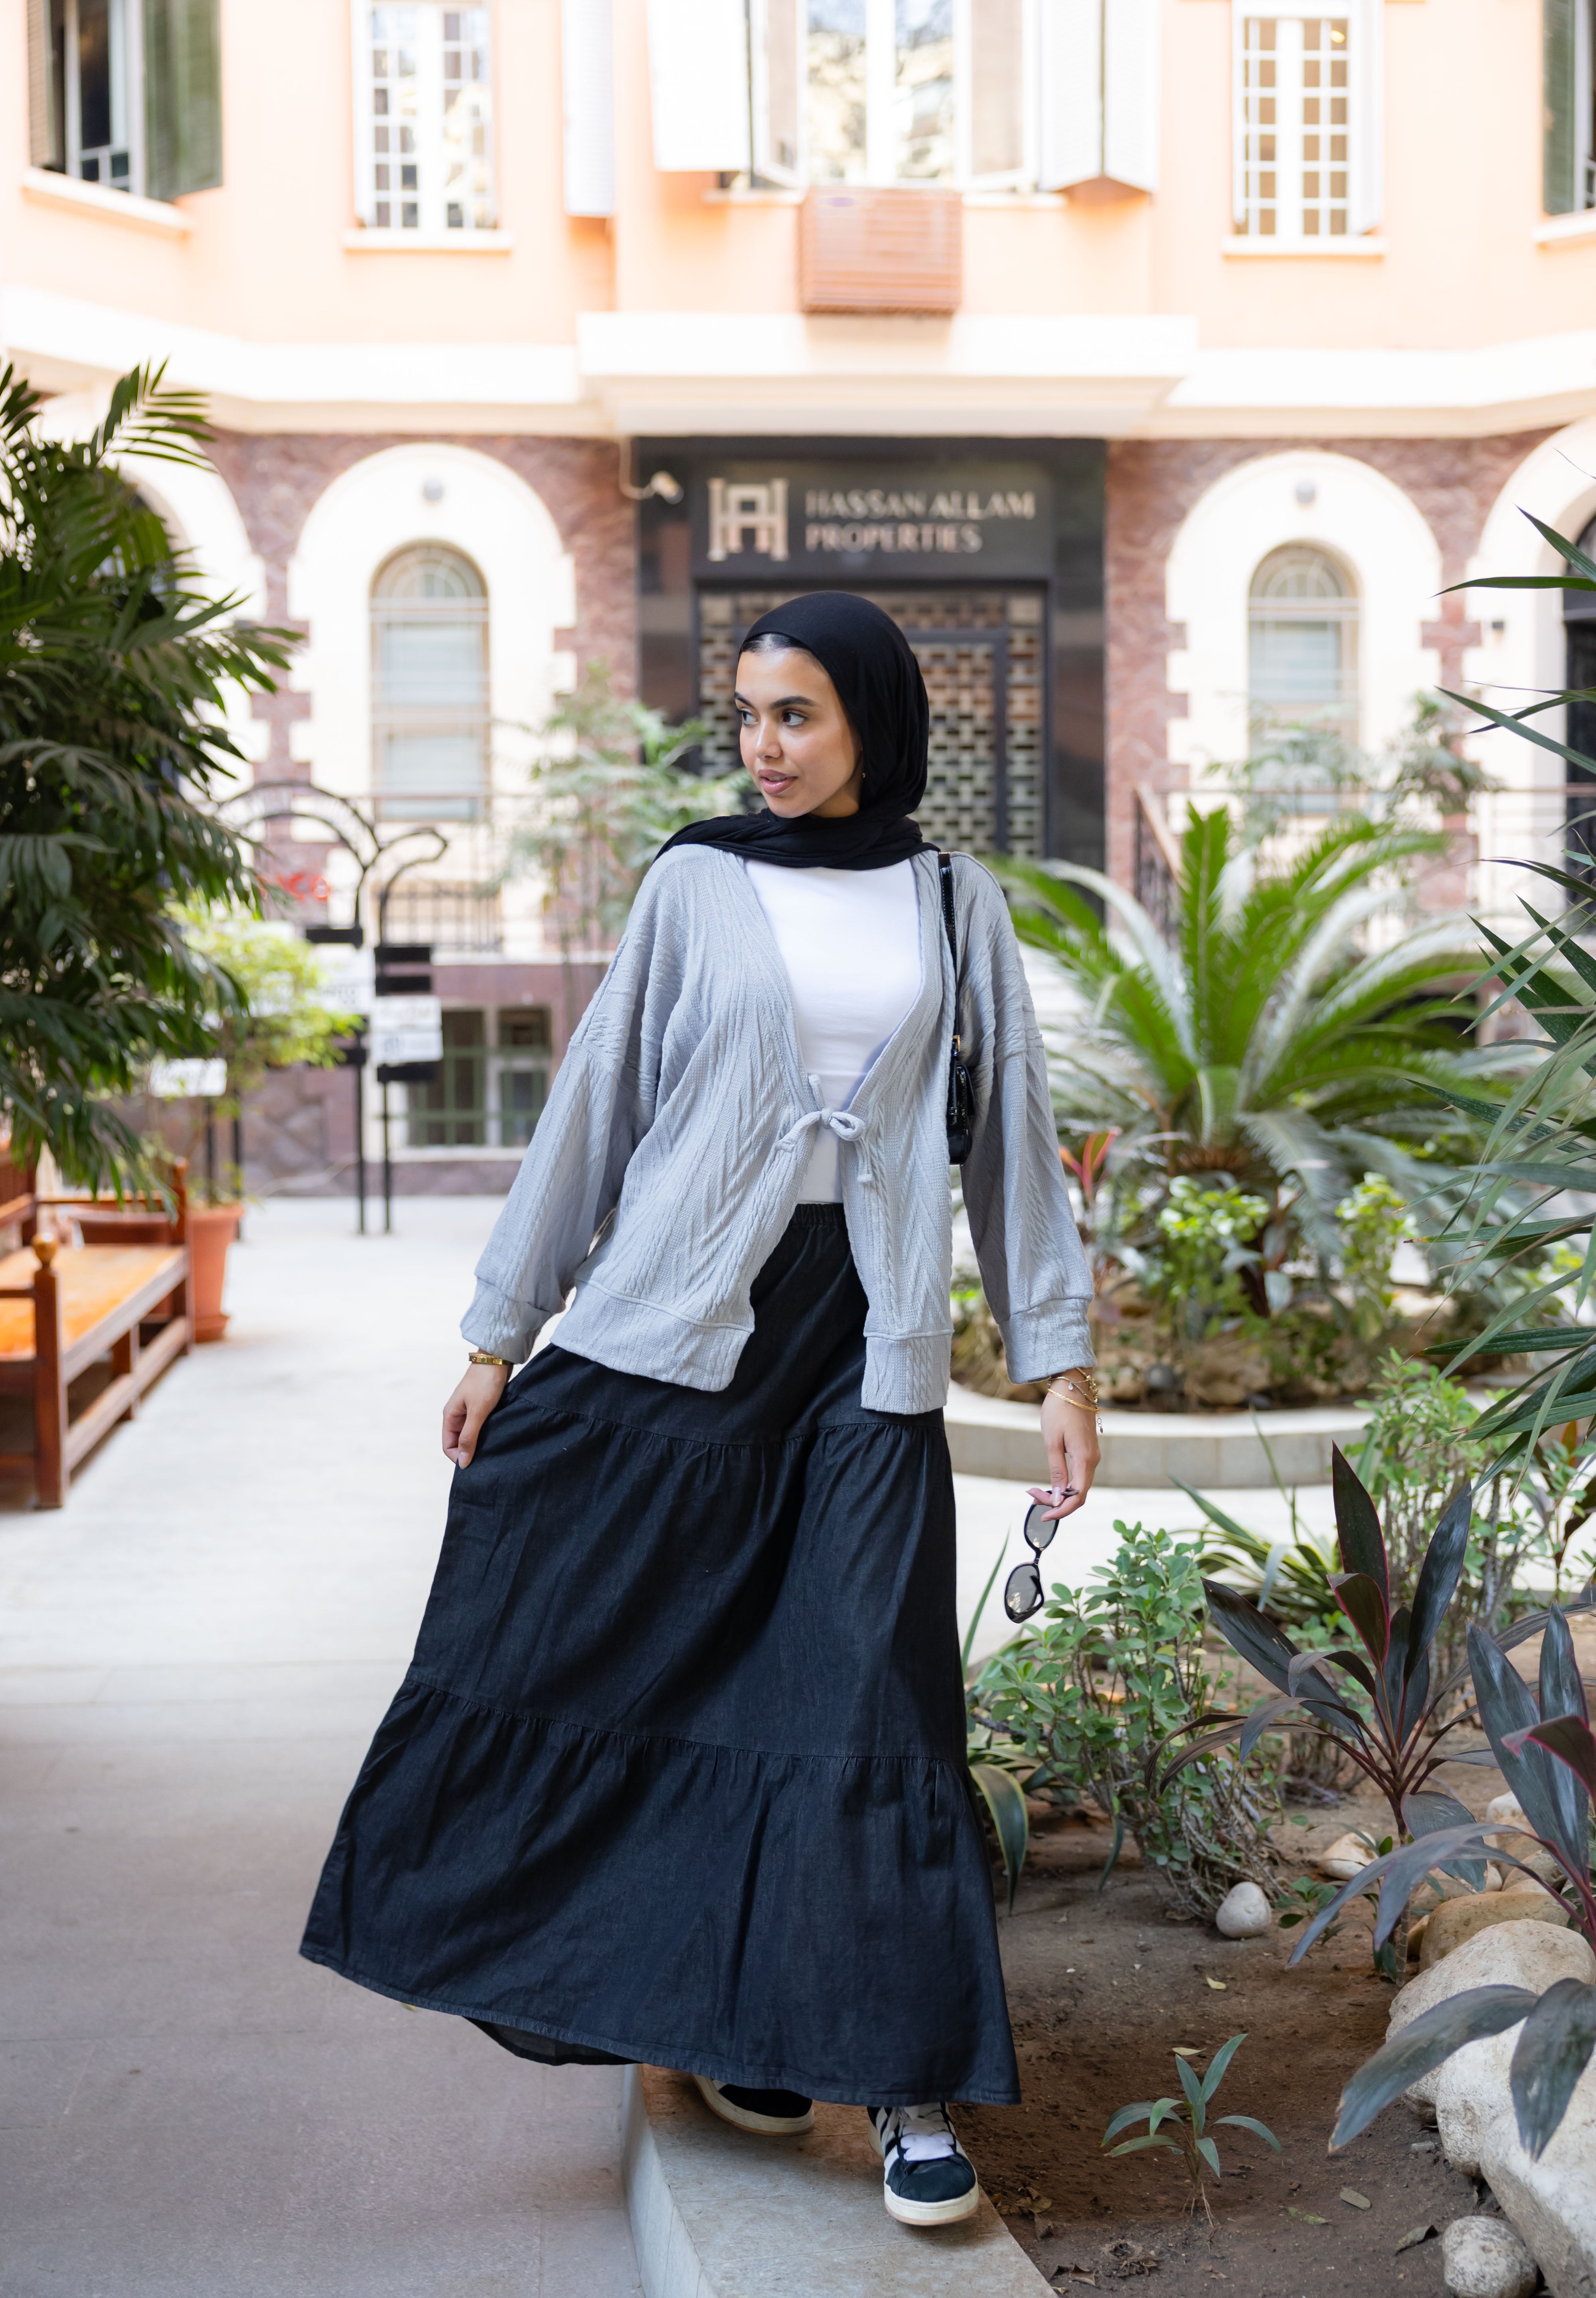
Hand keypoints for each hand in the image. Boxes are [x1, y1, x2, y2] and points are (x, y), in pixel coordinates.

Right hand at [443, 1362, 508, 1466]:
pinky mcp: (481, 1407)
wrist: (497, 1358)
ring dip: (479, 1443)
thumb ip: (469, 1437)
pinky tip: (497, 1437)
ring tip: (493, 1449)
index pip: (448, 1446)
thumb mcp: (477, 1412)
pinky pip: (480, 1426)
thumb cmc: (485, 1382)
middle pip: (459, 1442)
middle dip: (469, 1452)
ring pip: (471, 1434)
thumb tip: (463, 1463)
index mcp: (450, 1415)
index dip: (458, 1457)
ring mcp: (469, 1411)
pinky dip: (486, 1433)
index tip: (475, 1464)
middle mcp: (457, 1415)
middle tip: (487, 1459)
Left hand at [1031, 1390, 1099, 1523]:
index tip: (1043, 1516)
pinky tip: (1049, 1483)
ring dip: (1058, 1494)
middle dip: (1056, 1503)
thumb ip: (1057, 1471)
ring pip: (1078, 1486)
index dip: (1061, 1511)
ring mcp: (1091, 1457)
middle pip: (1078, 1495)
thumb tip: (1057, 1498)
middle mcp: (1092, 1461)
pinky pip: (1078, 1476)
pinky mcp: (1087, 1452)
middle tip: (1032, 1497)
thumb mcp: (1052, 1441)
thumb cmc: (1059, 1410)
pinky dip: (1064, 1484)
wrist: (1072, 1386)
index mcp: (1085, 1460)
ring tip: (1035, 1492)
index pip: (1077, 1497)